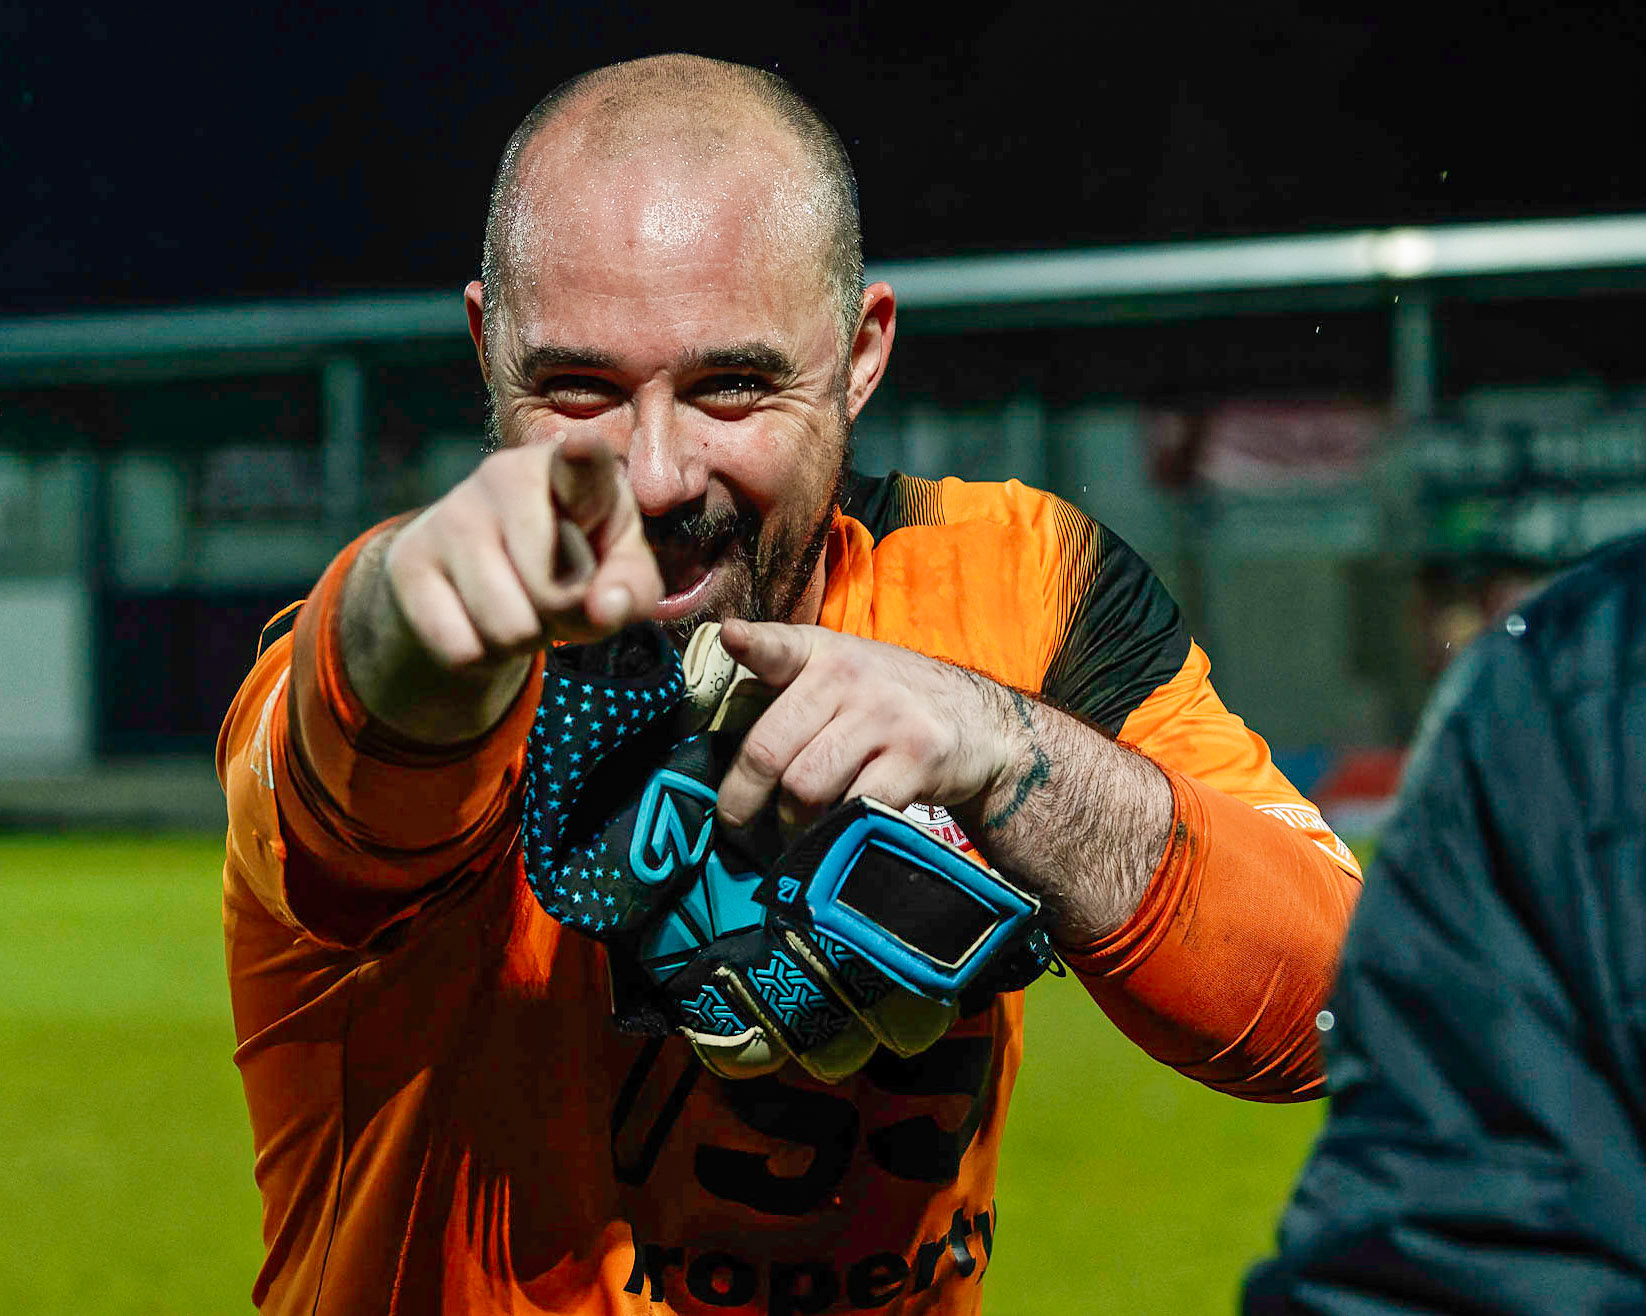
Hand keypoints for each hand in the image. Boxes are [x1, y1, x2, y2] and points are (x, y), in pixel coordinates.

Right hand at [385, 432, 663, 667]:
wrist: (480, 575)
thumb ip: (632, 589)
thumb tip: (604, 608)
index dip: (582, 456)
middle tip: (554, 595)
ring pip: (507, 628)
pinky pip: (461, 649)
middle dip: (562, 618)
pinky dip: (480, 657)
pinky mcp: (408, 559)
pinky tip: (477, 619)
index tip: (579, 445)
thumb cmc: (572, 562)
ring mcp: (452, 514)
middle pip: (552, 593)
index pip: (581, 464)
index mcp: (573, 470)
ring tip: (519, 606)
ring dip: (523, 640)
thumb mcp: (619, 572)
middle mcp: (506, 475)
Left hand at [713, 621, 1014, 830]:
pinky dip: (841, 828)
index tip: (730, 636)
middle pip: (770, 748)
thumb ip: (786, 691)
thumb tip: (724, 746)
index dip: (750, 643)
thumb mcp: (843, 676)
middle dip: (743, 796)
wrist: (979, 724)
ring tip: (798, 823)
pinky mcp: (917, 756)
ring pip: (804, 786)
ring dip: (794, 819)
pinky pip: (855, 808)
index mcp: (821, 653)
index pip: (778, 646)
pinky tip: (844, 824)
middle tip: (736, 819)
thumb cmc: (888, 704)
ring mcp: (886, 715)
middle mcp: (851, 676)